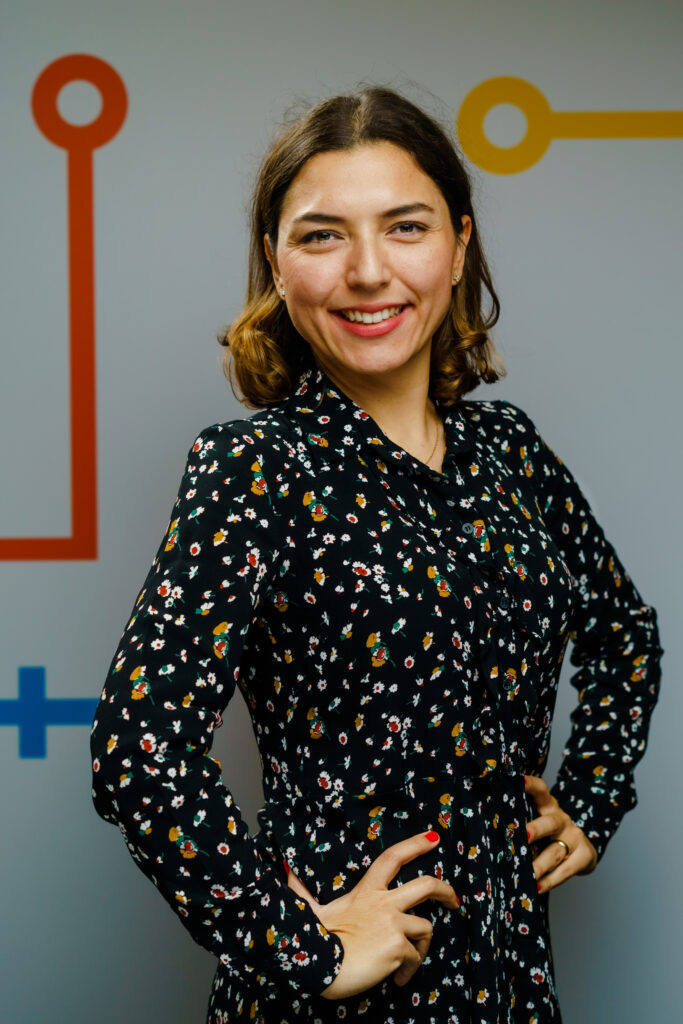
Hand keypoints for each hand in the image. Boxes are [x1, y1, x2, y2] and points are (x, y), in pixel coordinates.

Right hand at [285, 831, 458, 999]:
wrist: (318, 967)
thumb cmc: (312, 939)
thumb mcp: (309, 909)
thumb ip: (300, 887)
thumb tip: (285, 866)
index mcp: (366, 891)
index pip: (393, 857)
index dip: (415, 844)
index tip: (433, 837)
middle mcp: (384, 902)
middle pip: (427, 885)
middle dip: (446, 890)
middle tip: (454, 901)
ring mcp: (394, 923)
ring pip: (425, 928)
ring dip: (421, 947)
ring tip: (408, 964)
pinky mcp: (399, 947)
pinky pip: (415, 958)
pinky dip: (410, 970)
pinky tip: (397, 979)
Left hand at [525, 774, 597, 893]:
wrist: (583, 849)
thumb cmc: (550, 834)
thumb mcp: (539, 819)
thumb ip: (522, 819)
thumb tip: (489, 827)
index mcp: (548, 806)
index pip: (541, 790)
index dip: (531, 784)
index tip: (519, 780)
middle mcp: (561, 819)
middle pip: (549, 823)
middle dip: (535, 830)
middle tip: (522, 836)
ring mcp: (574, 837)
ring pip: (554, 852)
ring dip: (538, 865)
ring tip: (525, 875)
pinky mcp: (583, 856)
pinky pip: (564, 871)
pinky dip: (549, 881)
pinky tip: (536, 888)